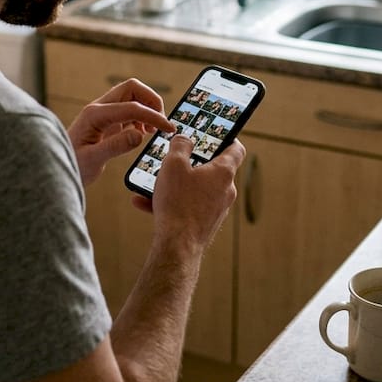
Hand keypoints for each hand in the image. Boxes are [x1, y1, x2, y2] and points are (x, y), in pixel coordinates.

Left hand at [67, 78, 174, 185]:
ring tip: (152, 130)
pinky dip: (141, 116)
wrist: (57, 169)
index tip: (169, 129)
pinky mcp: (107, 120)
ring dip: (147, 107)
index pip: (132, 107)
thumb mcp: (92, 161)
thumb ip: (115, 147)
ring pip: (131, 95)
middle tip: (161, 122)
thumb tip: (139, 135)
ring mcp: (103, 113)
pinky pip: (129, 108)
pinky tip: (142, 133)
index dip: (154, 116)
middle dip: (151, 101)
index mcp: (95, 115)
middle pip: (132, 88)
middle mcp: (99, 108)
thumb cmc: (72, 166)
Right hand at [148, 136, 244, 252]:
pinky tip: (145, 203)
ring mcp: (216, 209)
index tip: (215, 134)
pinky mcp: (205, 223)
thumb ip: (180, 145)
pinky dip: (171, 202)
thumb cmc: (178, 203)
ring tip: (151, 184)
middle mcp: (225, 191)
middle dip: (191, 163)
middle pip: (212, 169)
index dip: (227, 138)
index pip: (236, 149)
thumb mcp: (173, 164)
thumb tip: (184, 139)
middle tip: (174, 158)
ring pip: (195, 189)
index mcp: (223, 172)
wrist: (177, 246)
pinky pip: (188, 206)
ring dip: (175, 185)